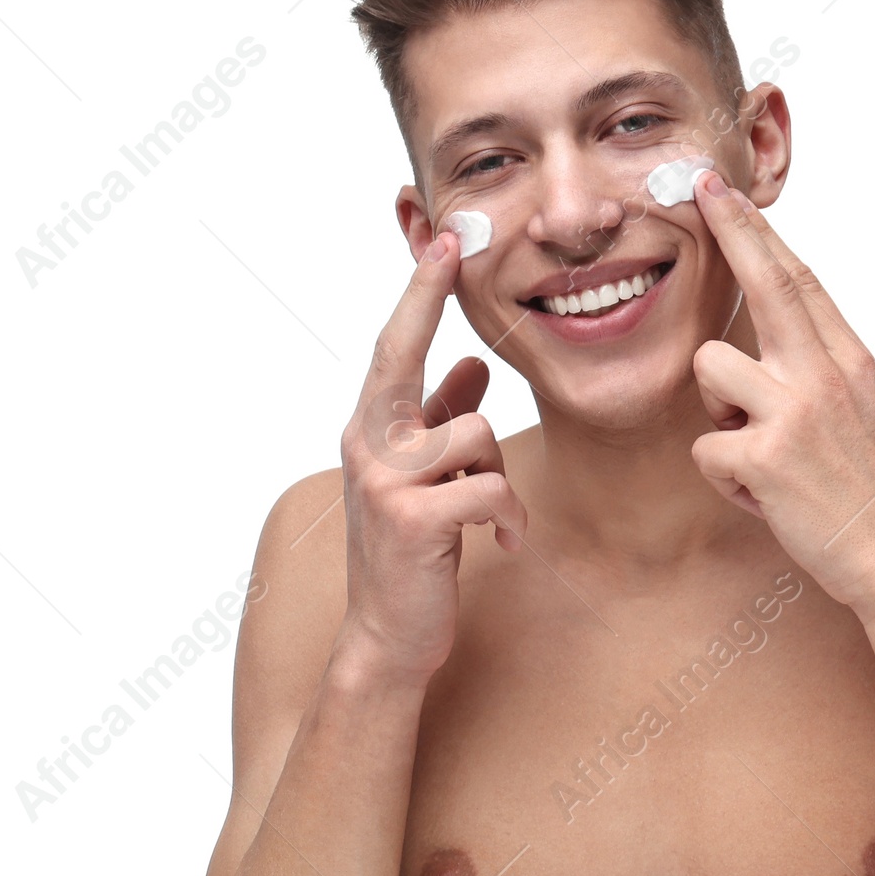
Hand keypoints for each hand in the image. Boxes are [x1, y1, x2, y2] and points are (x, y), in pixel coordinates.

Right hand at [335, 234, 526, 682]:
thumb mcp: (426, 481)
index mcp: (370, 431)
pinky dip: (509, 515)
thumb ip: (442, 421)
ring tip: (493, 516)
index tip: (440, 239)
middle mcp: (365, 444)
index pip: (392, 347)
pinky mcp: (412, 518)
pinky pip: (489, 486)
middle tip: (452, 244)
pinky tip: (504, 542)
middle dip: (426, 296)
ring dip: (500, 474)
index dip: (417, 292)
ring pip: (476, 432)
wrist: (389, 636)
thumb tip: (472, 362)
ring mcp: (383, 480)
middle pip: (403, 355)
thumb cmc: (411, 556)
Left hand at [688, 175, 874, 621]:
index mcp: (851, 360)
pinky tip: (764, 497)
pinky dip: (726, 479)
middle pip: (766, 283)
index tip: (727, 195)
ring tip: (759, 453)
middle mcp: (825, 374)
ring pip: (710, 369)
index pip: (800, 280)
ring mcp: (794, 413)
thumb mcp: (865, 412)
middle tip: (697, 189)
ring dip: (718, 412)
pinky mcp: (764, 458)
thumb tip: (780, 339)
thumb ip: (822, 369)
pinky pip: (706, 447)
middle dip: (730, 231)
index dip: (758, 234)